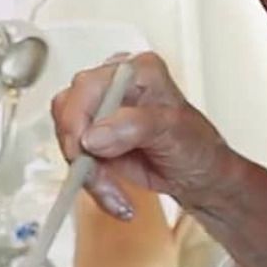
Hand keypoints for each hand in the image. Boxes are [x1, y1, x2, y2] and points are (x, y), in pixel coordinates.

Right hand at [51, 52, 238, 220]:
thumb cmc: (196, 147)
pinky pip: (73, 156)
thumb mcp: (174, 132)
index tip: (87, 152)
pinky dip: (89, 182)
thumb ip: (135, 127)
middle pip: (69, 109)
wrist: (198, 174)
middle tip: (101, 182)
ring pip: (67, 137)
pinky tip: (113, 196)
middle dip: (82, 153)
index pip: (89, 85)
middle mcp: (116, 82)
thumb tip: (93, 135)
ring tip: (114, 193)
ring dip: (87, 173)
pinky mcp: (94, 133)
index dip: (79, 120)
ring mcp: (102, 108)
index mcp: (139, 70)